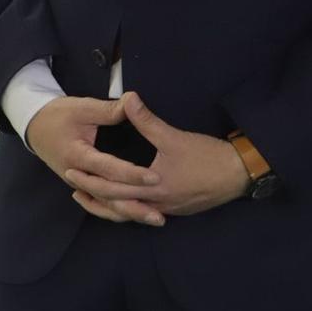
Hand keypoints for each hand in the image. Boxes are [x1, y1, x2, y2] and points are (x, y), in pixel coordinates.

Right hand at [23, 95, 163, 226]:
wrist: (34, 126)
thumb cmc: (58, 115)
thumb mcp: (81, 107)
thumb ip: (108, 110)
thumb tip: (133, 101)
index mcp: (76, 154)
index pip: (108, 168)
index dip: (131, 174)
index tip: (154, 177)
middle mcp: (76, 175)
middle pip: (108, 195)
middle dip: (135, 204)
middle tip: (160, 213)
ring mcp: (78, 184)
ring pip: (106, 205)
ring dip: (131, 213)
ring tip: (156, 219)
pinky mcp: (82, 186)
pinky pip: (101, 204)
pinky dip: (119, 212)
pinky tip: (138, 216)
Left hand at [62, 92, 249, 219]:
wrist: (240, 174)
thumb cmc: (207, 156)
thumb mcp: (173, 136)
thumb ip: (146, 120)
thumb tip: (127, 98)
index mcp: (153, 187)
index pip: (114, 186)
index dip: (91, 179)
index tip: (71, 171)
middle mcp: (158, 203)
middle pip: (119, 204)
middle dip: (95, 195)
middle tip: (73, 185)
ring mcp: (168, 209)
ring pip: (132, 212)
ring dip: (110, 205)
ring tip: (91, 196)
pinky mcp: (176, 208)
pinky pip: (146, 212)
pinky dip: (130, 208)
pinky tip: (125, 200)